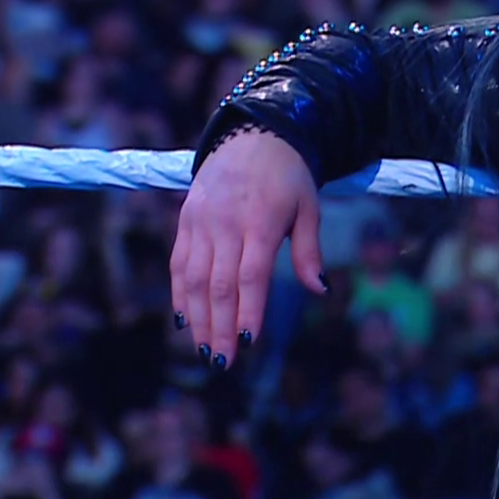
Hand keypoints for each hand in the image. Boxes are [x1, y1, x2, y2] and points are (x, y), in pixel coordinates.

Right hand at [171, 129, 324, 369]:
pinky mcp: (185, 220)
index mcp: (260, 222)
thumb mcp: (309, 207)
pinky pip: (179, 263)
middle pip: (218, 284)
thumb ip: (308, 250)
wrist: (252, 135)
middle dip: (220, 326)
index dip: (248, 310)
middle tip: (223, 363)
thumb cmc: (288, 177)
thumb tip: (320, 289)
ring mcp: (201, 222)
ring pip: (193, 279)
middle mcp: (225, 224)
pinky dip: (180, 294)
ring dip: (198, 318)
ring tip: (204, 350)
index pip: (251, 276)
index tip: (249, 342)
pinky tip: (185, 320)